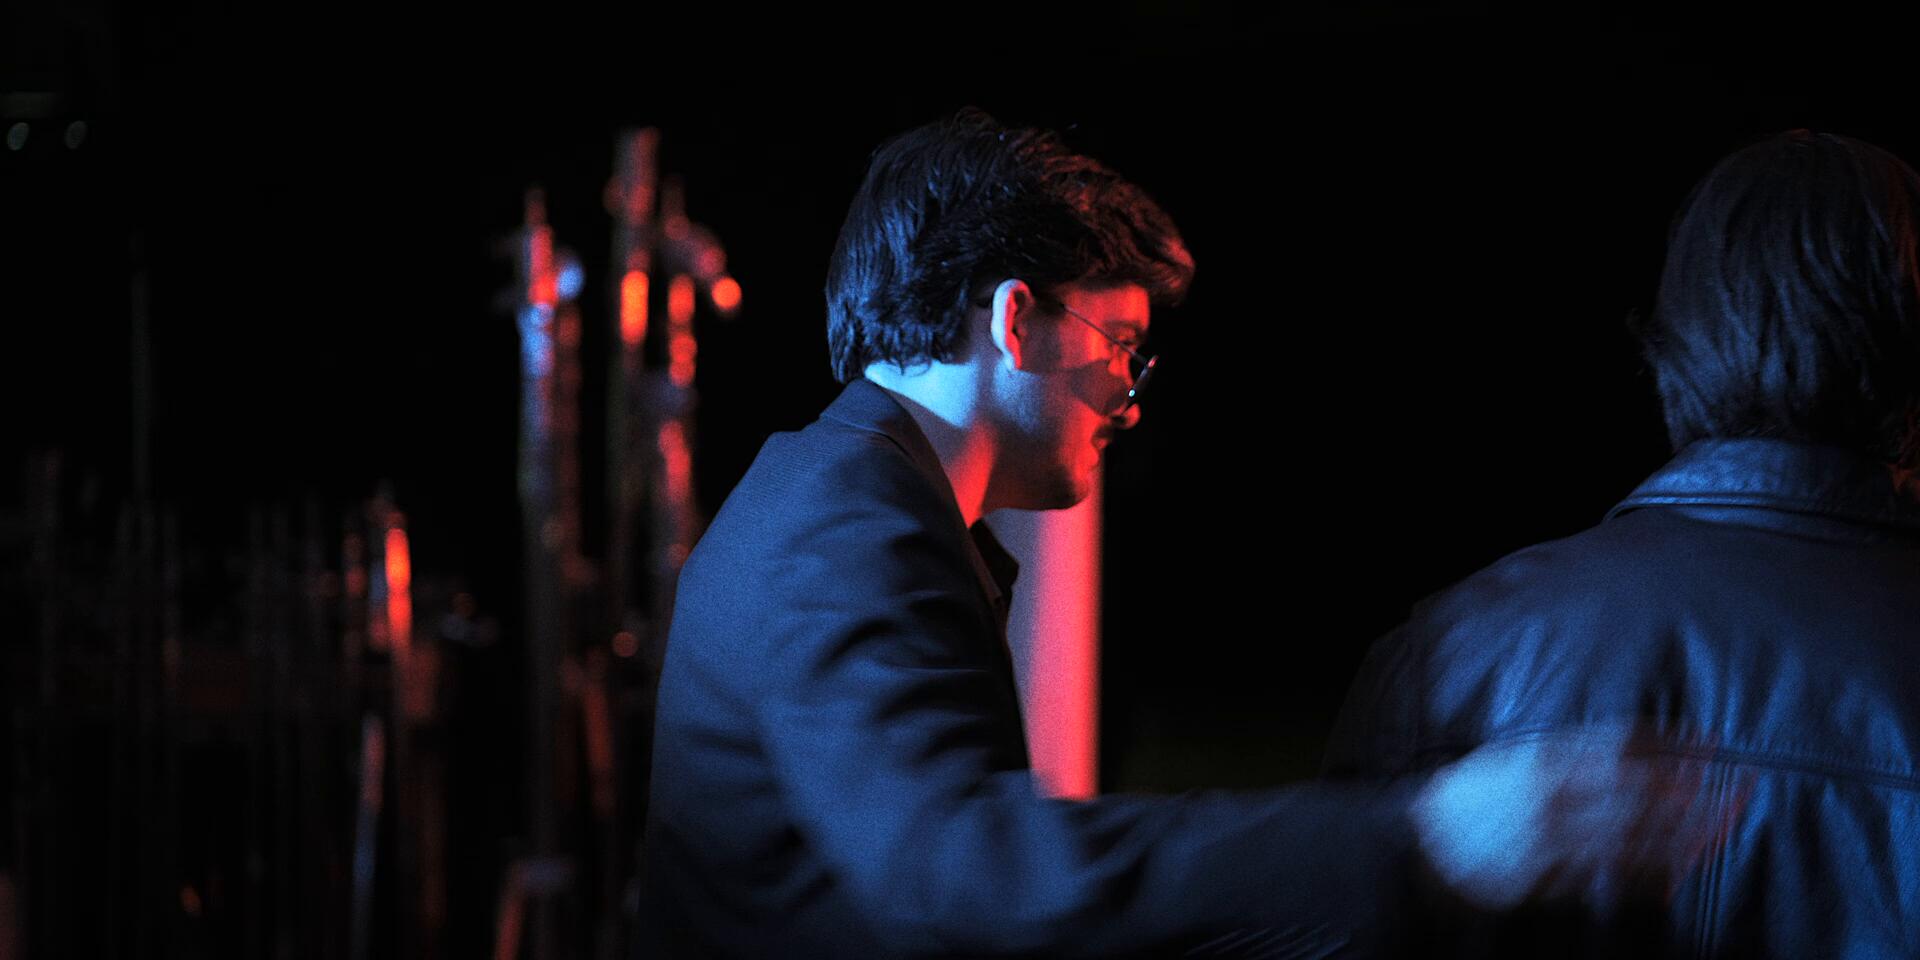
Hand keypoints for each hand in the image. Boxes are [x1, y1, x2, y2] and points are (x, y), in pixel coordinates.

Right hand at [1410, 724, 1710, 910]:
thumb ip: (1554, 759)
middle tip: (1742, 785)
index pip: (1621, 745)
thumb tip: (1612, 754)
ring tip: (1726, 825)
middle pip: (1641, 789)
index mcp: (1542, 760)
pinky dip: (1649, 874)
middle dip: (1697, 787)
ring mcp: (1552, 839)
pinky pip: (1609, 876)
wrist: (1412, 846)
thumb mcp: (1503, 763)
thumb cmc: (1461, 804)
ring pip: (1636, 833)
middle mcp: (1553, 796)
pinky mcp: (1548, 877)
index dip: (1672, 743)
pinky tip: (1681, 871)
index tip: (1711, 742)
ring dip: (1686, 830)